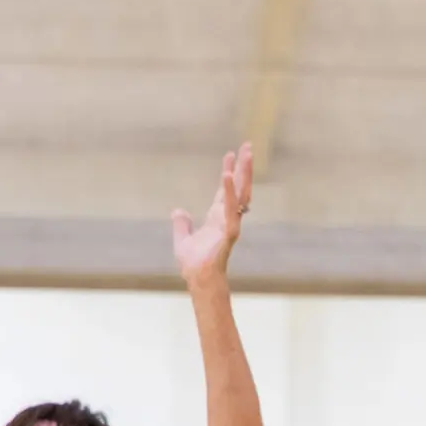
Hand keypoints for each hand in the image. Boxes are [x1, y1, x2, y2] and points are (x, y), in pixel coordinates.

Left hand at [172, 144, 253, 289]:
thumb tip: (178, 211)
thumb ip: (182, 224)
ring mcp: (230, 223)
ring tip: (244, 154)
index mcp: (218, 217)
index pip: (226, 190)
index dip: (229, 172)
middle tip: (248, 146)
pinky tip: (228, 176)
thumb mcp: (182, 239)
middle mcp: (228, 217)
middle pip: (239, 187)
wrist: (198, 279)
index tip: (230, 154)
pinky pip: (230, 208)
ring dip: (243, 173)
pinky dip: (230, 192)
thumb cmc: (194, 264)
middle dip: (244, 167)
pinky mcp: (229, 231)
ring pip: (241, 194)